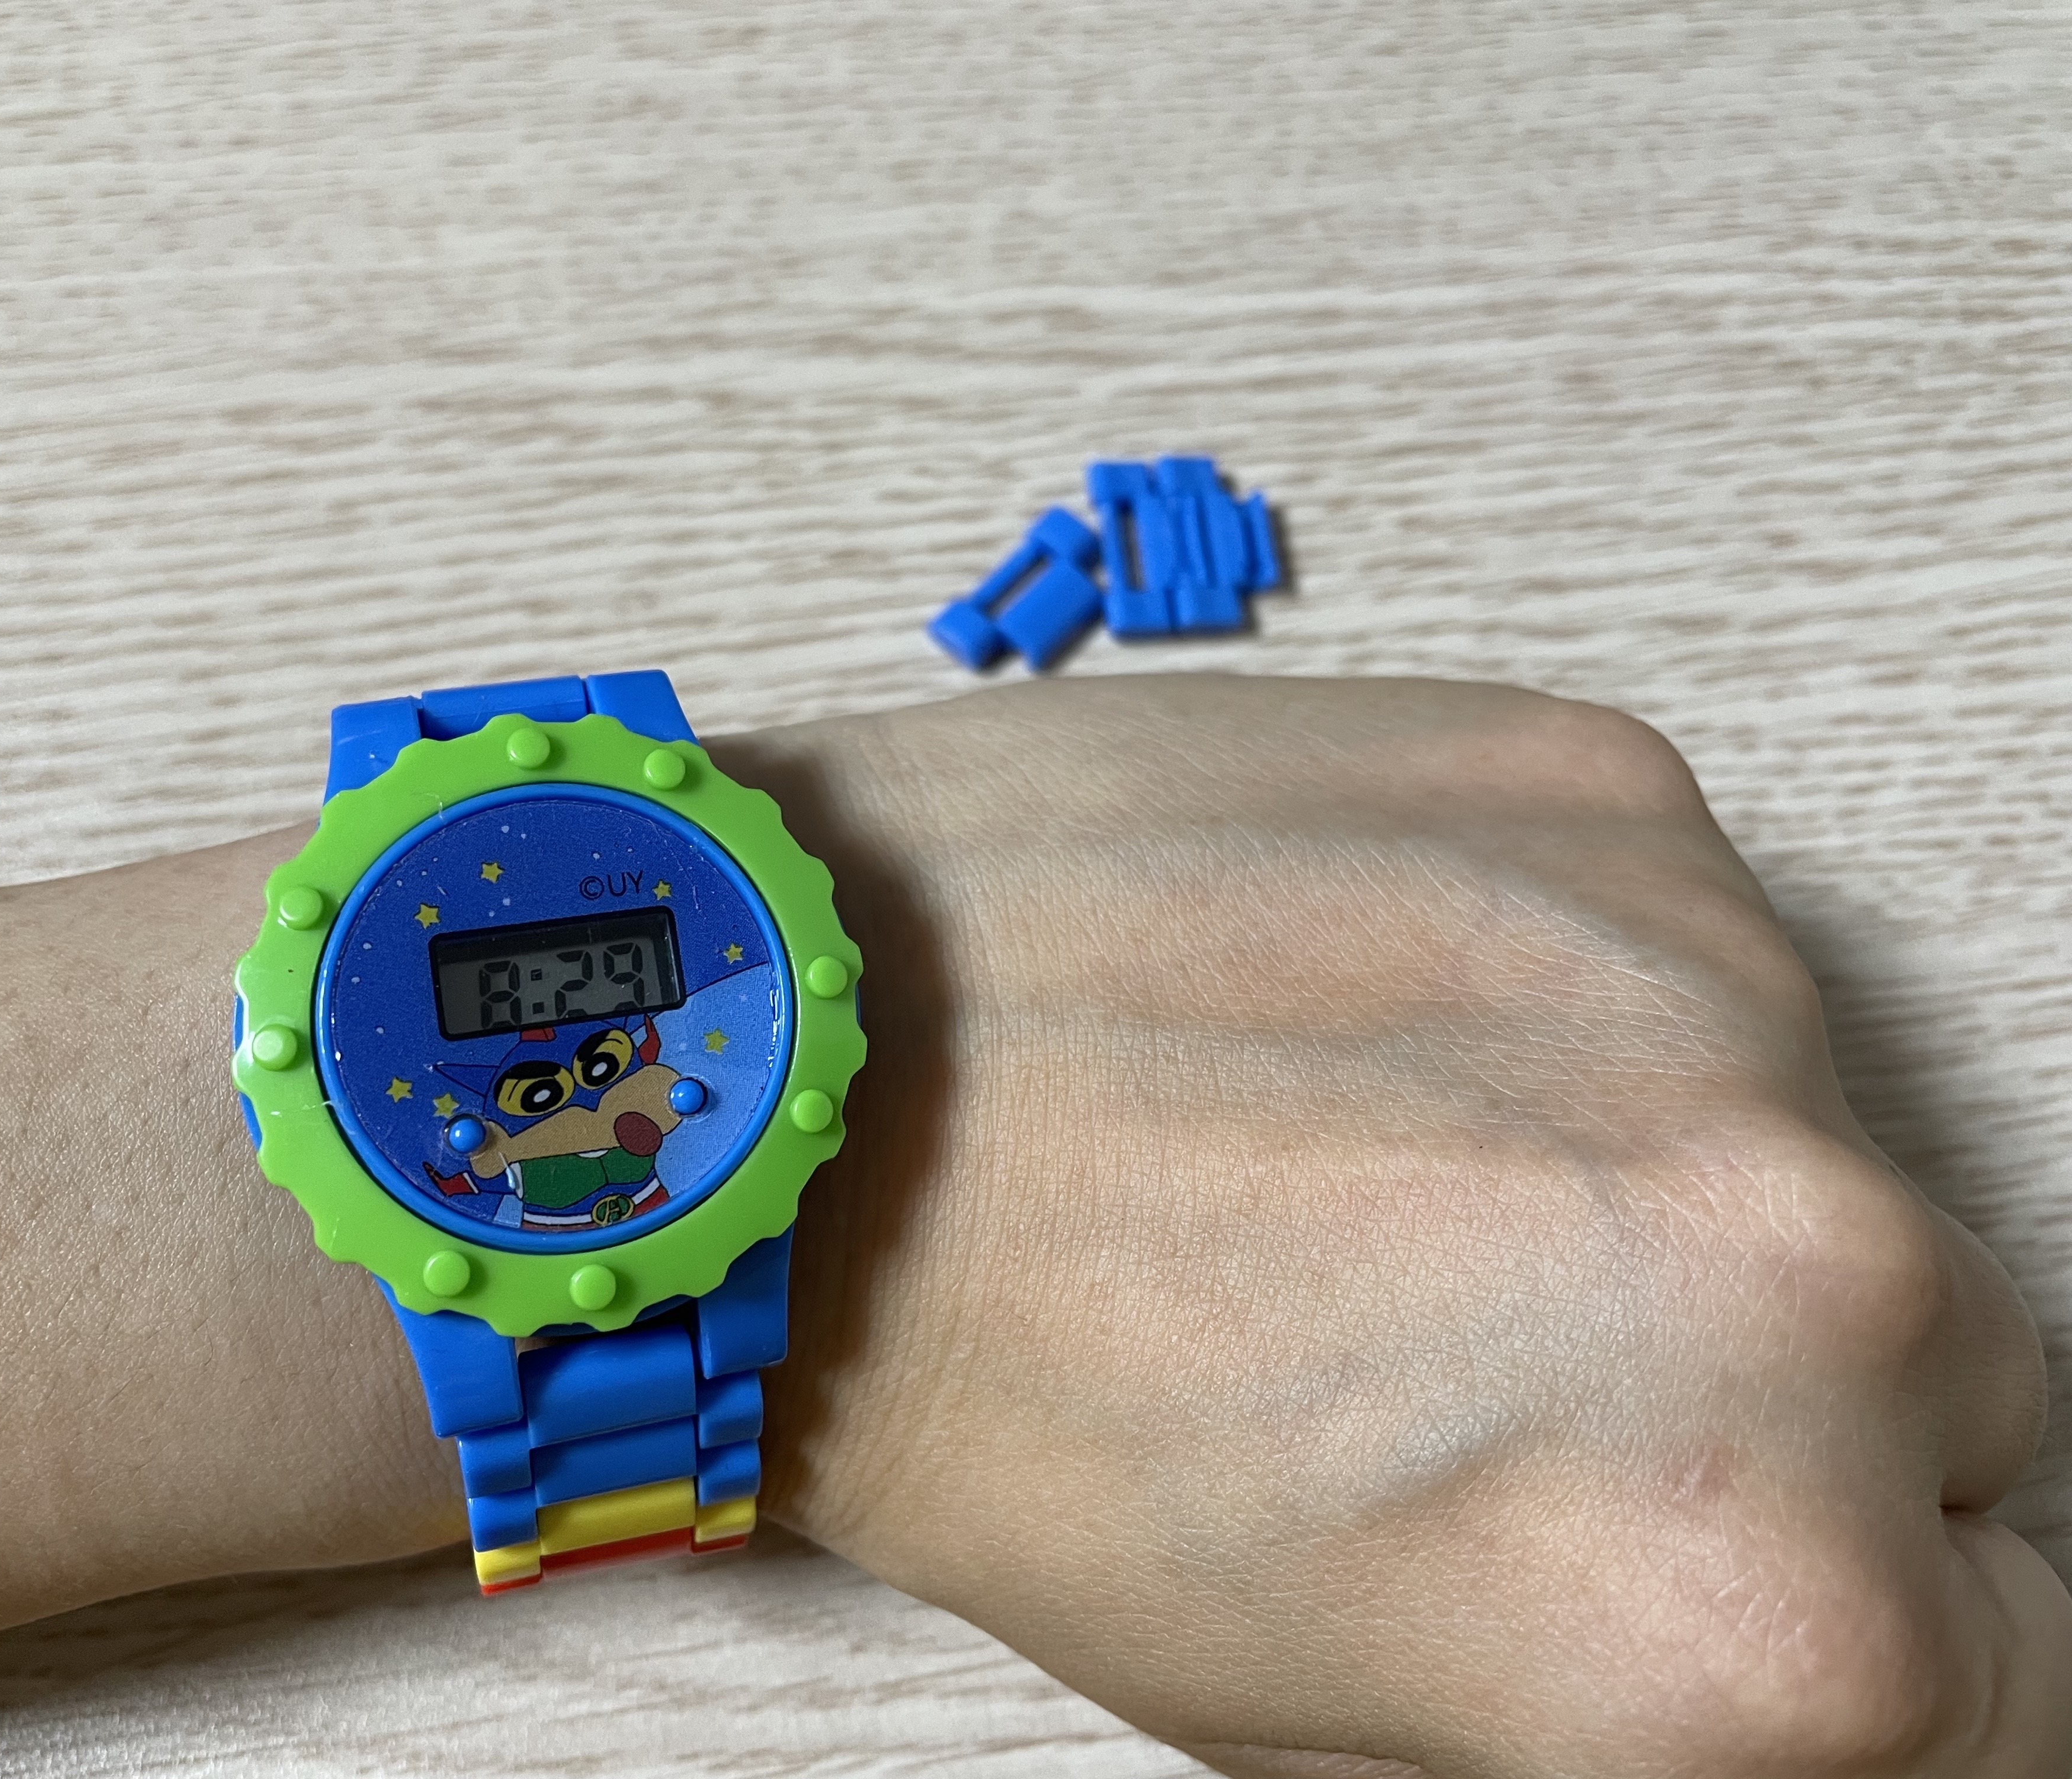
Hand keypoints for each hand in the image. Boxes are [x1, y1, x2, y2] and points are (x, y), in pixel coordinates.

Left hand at [731, 676, 2068, 1778]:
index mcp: (1753, 1610)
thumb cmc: (1012, 1418)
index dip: (1875, 1637)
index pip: (2018, 1673)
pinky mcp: (1619, 793)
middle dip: (1768, 1402)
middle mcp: (1809, 1284)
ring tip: (1383, 1160)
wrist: (798, 1085)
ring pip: (1824, 1144)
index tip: (1736, 1569)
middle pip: (1959, 1391)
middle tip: (1499, 1353)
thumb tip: (1795, 1634)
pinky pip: (1689, 947)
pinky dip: (1569, 991)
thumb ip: (1649, 1695)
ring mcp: (1726, 998)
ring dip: (1662, 1173)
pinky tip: (1359, 1010)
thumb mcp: (1343, 1705)